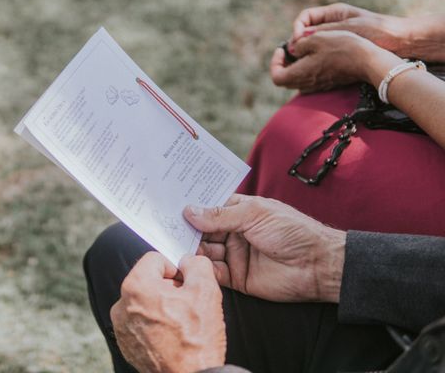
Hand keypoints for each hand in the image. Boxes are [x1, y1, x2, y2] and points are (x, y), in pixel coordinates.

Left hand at [110, 252, 225, 372]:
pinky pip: (140, 322)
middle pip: (148, 280)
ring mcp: (122, 327)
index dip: (175, 268)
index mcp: (136, 286)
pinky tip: (172, 335)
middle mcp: (121, 305)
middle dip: (168, 288)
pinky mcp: (126, 344)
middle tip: (187, 305)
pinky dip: (155, 324)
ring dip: (162, 306)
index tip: (185, 284)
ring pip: (145, 301)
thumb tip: (189, 261)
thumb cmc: (195, 340)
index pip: (155, 259)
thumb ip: (196, 265)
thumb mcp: (206, 291)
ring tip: (180, 323)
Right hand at [183, 194, 345, 302]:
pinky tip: (189, 264)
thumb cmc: (291, 230)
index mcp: (238, 211)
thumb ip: (220, 215)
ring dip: (190, 249)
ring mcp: (233, 255)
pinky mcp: (236, 278)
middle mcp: (232, 232)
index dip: (190, 207)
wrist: (318, 265)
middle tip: (164, 227)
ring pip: (203, 251)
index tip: (167, 205)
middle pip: (201, 230)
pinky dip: (200, 269)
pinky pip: (213, 273)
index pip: (208, 207)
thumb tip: (189, 211)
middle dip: (185, 229)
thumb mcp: (254, 214)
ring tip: (173, 246)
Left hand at [270, 30, 401, 92]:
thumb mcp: (316, 38)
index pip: (276, 76)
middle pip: (285, 79)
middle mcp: (307, 84)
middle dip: (284, 64)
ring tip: (304, 50)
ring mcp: (318, 86)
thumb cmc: (342, 47)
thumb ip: (299, 44)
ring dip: (296, 66)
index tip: (282, 49)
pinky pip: (310, 79)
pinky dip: (307, 68)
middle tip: (291, 49)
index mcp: (300, 74)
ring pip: (297, 80)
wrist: (368, 61)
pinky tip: (317, 55)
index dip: (275, 62)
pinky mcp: (328, 83)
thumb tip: (293, 49)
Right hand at [290, 2, 411, 55]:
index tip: (296, 42)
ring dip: (305, 52)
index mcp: (333, 12)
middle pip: (305, 32)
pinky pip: (321, 53)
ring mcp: (336, 37)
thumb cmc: (376, 31)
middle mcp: (332, 24)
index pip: (304, 17)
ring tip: (303, 63)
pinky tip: (315, 66)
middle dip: (298, 43)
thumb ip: (321, 32)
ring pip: (311, 44)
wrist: (401, 41)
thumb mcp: (346, 28)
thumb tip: (297, 41)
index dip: (296, 28)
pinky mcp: (341, 49)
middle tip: (296, 56)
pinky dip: (314, 59)